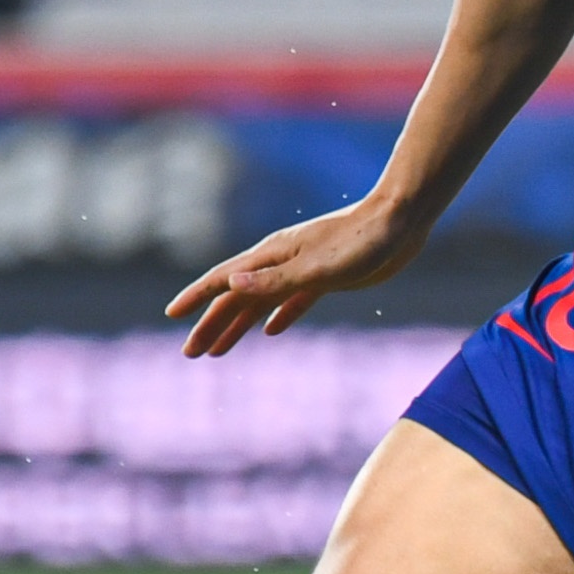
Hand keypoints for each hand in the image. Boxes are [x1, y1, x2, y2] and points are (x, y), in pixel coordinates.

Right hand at [165, 194, 427, 354]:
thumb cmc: (362, 240)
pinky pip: (292, 301)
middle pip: (236, 297)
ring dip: (238, 325)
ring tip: (217, 351)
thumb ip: (275, 279)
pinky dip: (278, 316)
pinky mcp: (327, 278)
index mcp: (273, 256)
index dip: (196, 297)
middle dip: (211, 324)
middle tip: (189, 353)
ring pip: (261, 302)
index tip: (172, 314)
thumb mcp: (318, 267)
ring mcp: (303, 269)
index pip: (224, 279)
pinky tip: (272, 332)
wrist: (402, 220)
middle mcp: (282, 262)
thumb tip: (230, 283)